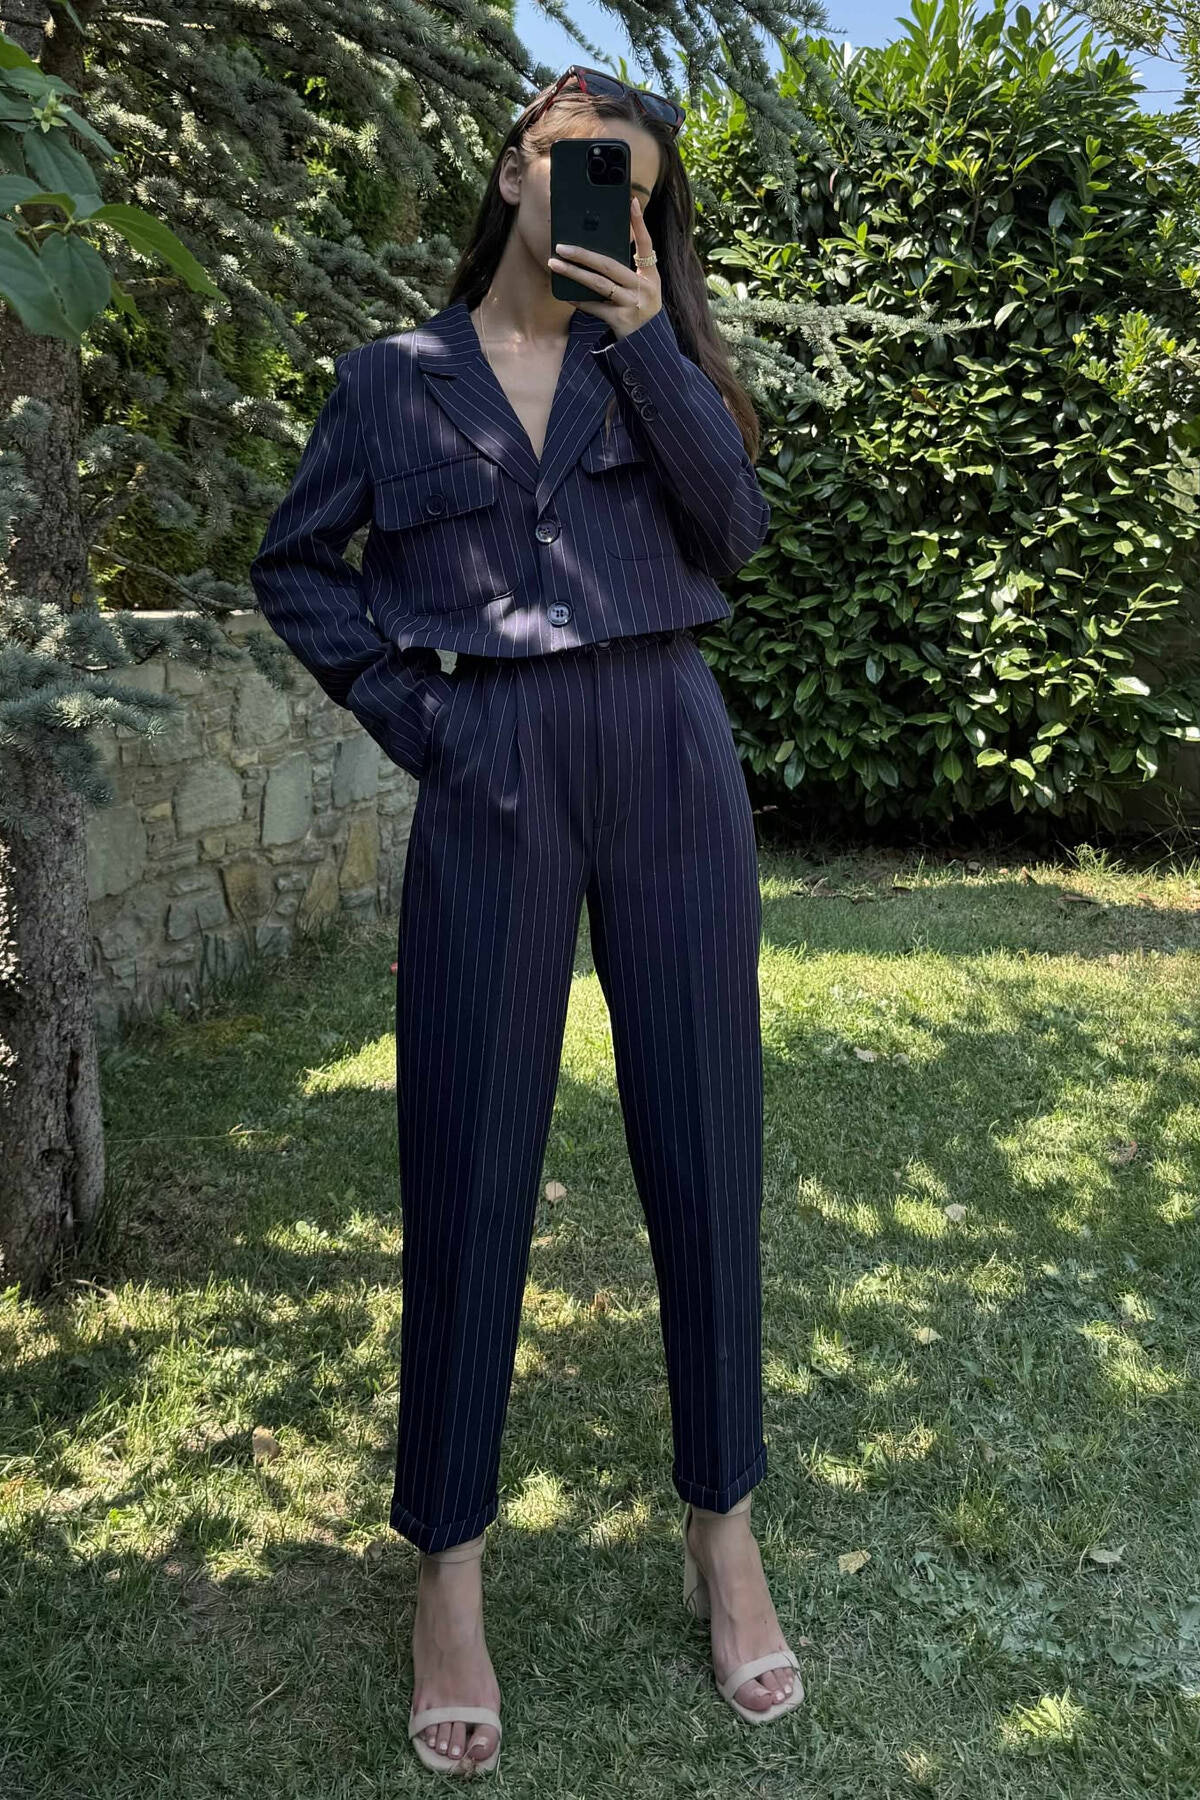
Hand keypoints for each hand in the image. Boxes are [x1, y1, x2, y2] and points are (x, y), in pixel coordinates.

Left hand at [547, 194, 659, 341]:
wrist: (647, 346)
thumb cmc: (639, 311)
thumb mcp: (642, 289)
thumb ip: (627, 271)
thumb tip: (595, 252)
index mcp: (651, 276)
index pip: (646, 244)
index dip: (639, 223)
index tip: (631, 202)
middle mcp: (644, 288)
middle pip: (610, 265)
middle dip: (584, 254)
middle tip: (561, 245)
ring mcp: (633, 304)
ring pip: (599, 284)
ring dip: (574, 273)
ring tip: (554, 263)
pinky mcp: (621, 321)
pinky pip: (595, 307)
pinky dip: (579, 300)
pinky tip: (565, 293)